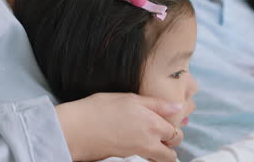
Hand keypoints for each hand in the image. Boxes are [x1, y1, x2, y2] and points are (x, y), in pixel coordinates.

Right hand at [55, 93, 182, 161]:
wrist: (76, 129)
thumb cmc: (101, 109)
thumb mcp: (131, 99)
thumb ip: (157, 104)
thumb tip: (177, 107)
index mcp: (153, 125)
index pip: (176, 134)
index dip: (175, 130)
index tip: (169, 125)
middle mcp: (148, 143)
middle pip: (171, 154)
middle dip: (171, 147)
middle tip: (165, 137)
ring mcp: (136, 153)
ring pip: (158, 160)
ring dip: (161, 154)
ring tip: (154, 142)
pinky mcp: (125, 159)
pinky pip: (144, 160)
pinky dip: (147, 155)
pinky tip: (138, 143)